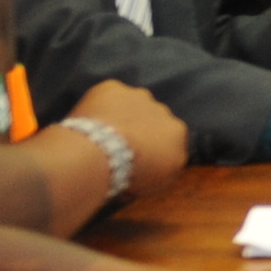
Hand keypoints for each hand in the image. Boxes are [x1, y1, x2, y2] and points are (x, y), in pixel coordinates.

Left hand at [55, 83, 189, 193]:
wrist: (101, 154)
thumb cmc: (131, 174)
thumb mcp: (158, 182)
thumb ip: (166, 167)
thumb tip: (159, 163)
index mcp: (178, 133)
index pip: (172, 138)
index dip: (156, 146)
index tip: (142, 156)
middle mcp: (163, 110)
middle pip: (155, 116)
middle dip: (143, 126)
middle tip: (123, 144)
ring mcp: (137, 96)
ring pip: (134, 102)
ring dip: (125, 112)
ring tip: (106, 130)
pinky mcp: (113, 87)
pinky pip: (109, 95)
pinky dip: (102, 104)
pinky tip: (92, 119)